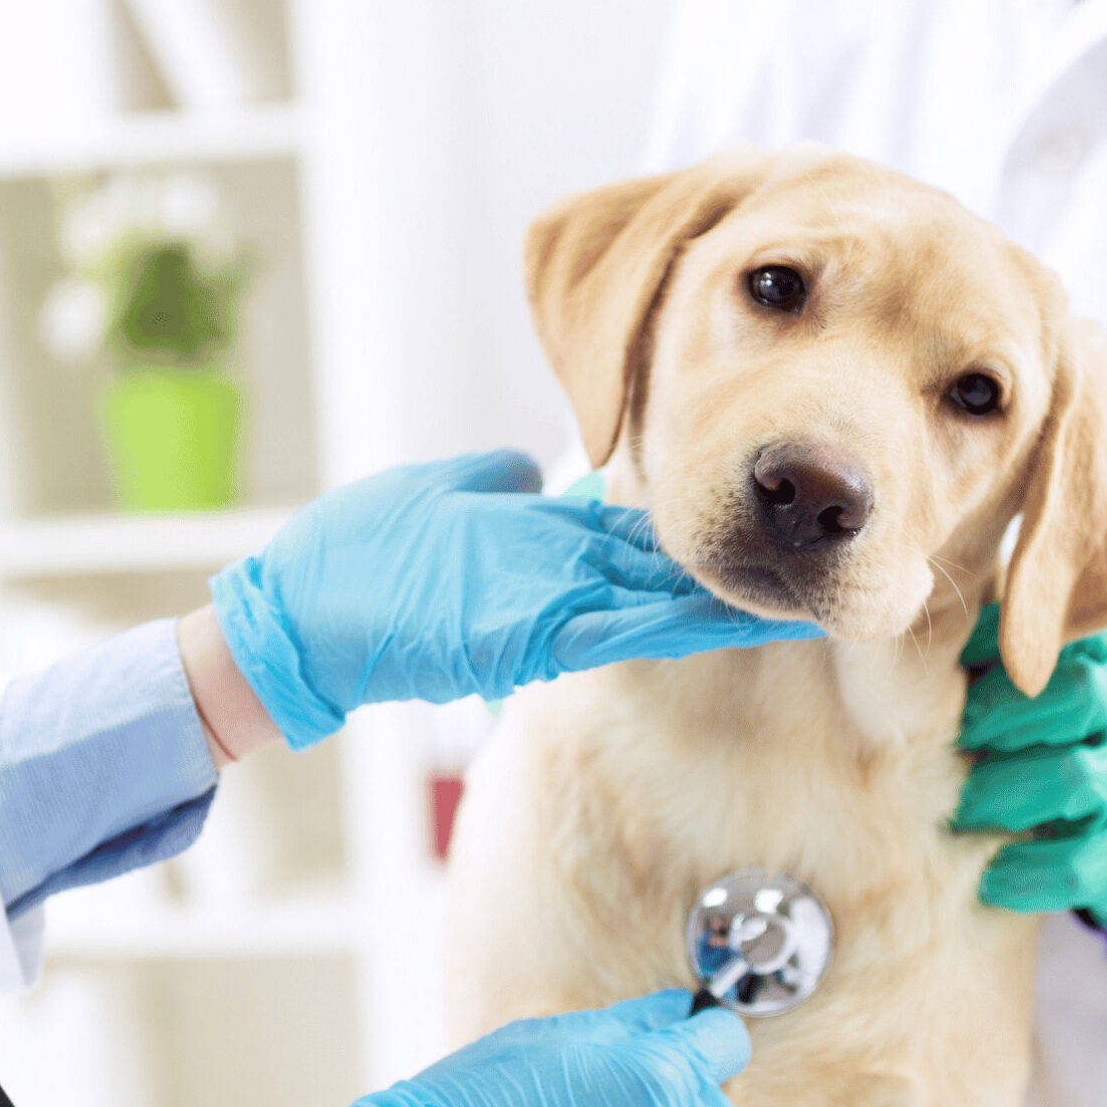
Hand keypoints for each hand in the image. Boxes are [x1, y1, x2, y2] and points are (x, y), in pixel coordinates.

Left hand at [208, 451, 817, 748]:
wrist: (295, 622)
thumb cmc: (354, 560)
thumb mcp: (440, 497)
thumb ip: (496, 484)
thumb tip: (534, 470)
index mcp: (539, 548)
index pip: (634, 539)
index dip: (694, 527)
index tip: (755, 508)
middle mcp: (554, 583)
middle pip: (660, 575)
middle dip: (729, 570)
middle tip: (812, 557)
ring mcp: (542, 611)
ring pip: (651, 607)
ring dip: (720, 604)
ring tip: (799, 594)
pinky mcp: (522, 637)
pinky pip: (611, 633)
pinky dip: (668, 624)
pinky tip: (726, 615)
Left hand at [953, 605, 1106, 933]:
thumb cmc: (1050, 762)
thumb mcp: (1032, 711)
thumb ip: (992, 673)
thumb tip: (931, 643)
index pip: (1076, 634)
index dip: (1013, 654)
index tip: (964, 688)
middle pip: (1082, 694)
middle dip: (1007, 720)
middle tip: (957, 744)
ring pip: (1084, 780)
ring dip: (1010, 797)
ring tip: (963, 814)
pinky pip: (1092, 866)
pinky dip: (1032, 874)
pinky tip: (992, 878)